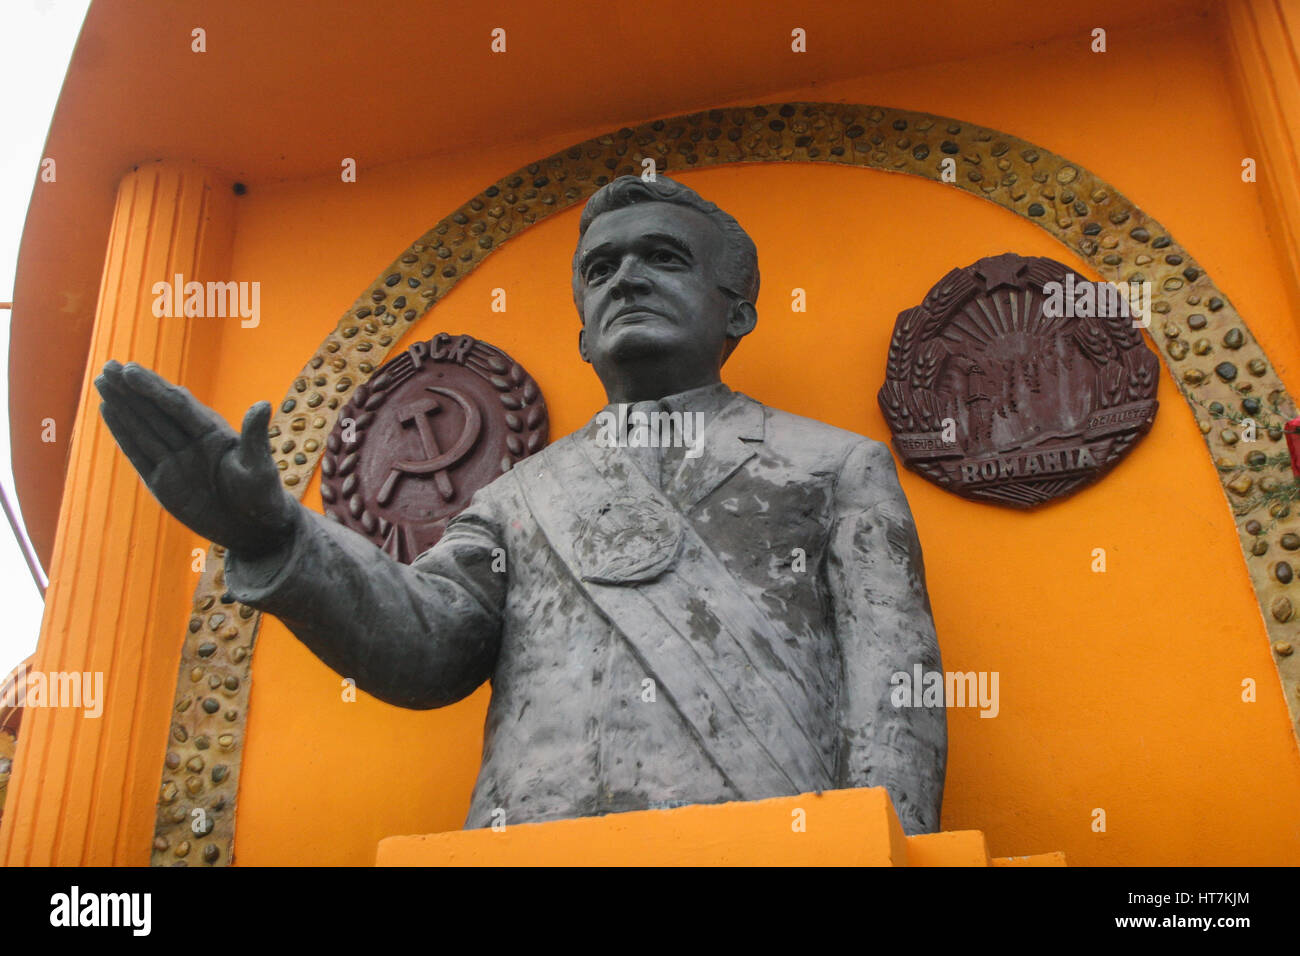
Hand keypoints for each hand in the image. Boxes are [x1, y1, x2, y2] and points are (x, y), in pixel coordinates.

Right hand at [94, 360, 299, 556]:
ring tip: (101, 380)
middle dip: (131, 389)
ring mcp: (175, 460)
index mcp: (213, 433)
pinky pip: (138, 453)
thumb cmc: (262, 497)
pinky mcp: (163, 481)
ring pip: (143, 427)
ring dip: (122, 405)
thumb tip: (262, 405)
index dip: (153, 388)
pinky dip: (123, 433)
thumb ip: (254, 437)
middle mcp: (192, 442)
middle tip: (107, 365)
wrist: (255, 530)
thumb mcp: (259, 468)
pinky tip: (109, 411)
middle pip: (156, 410)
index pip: (177, 405)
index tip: (129, 370)